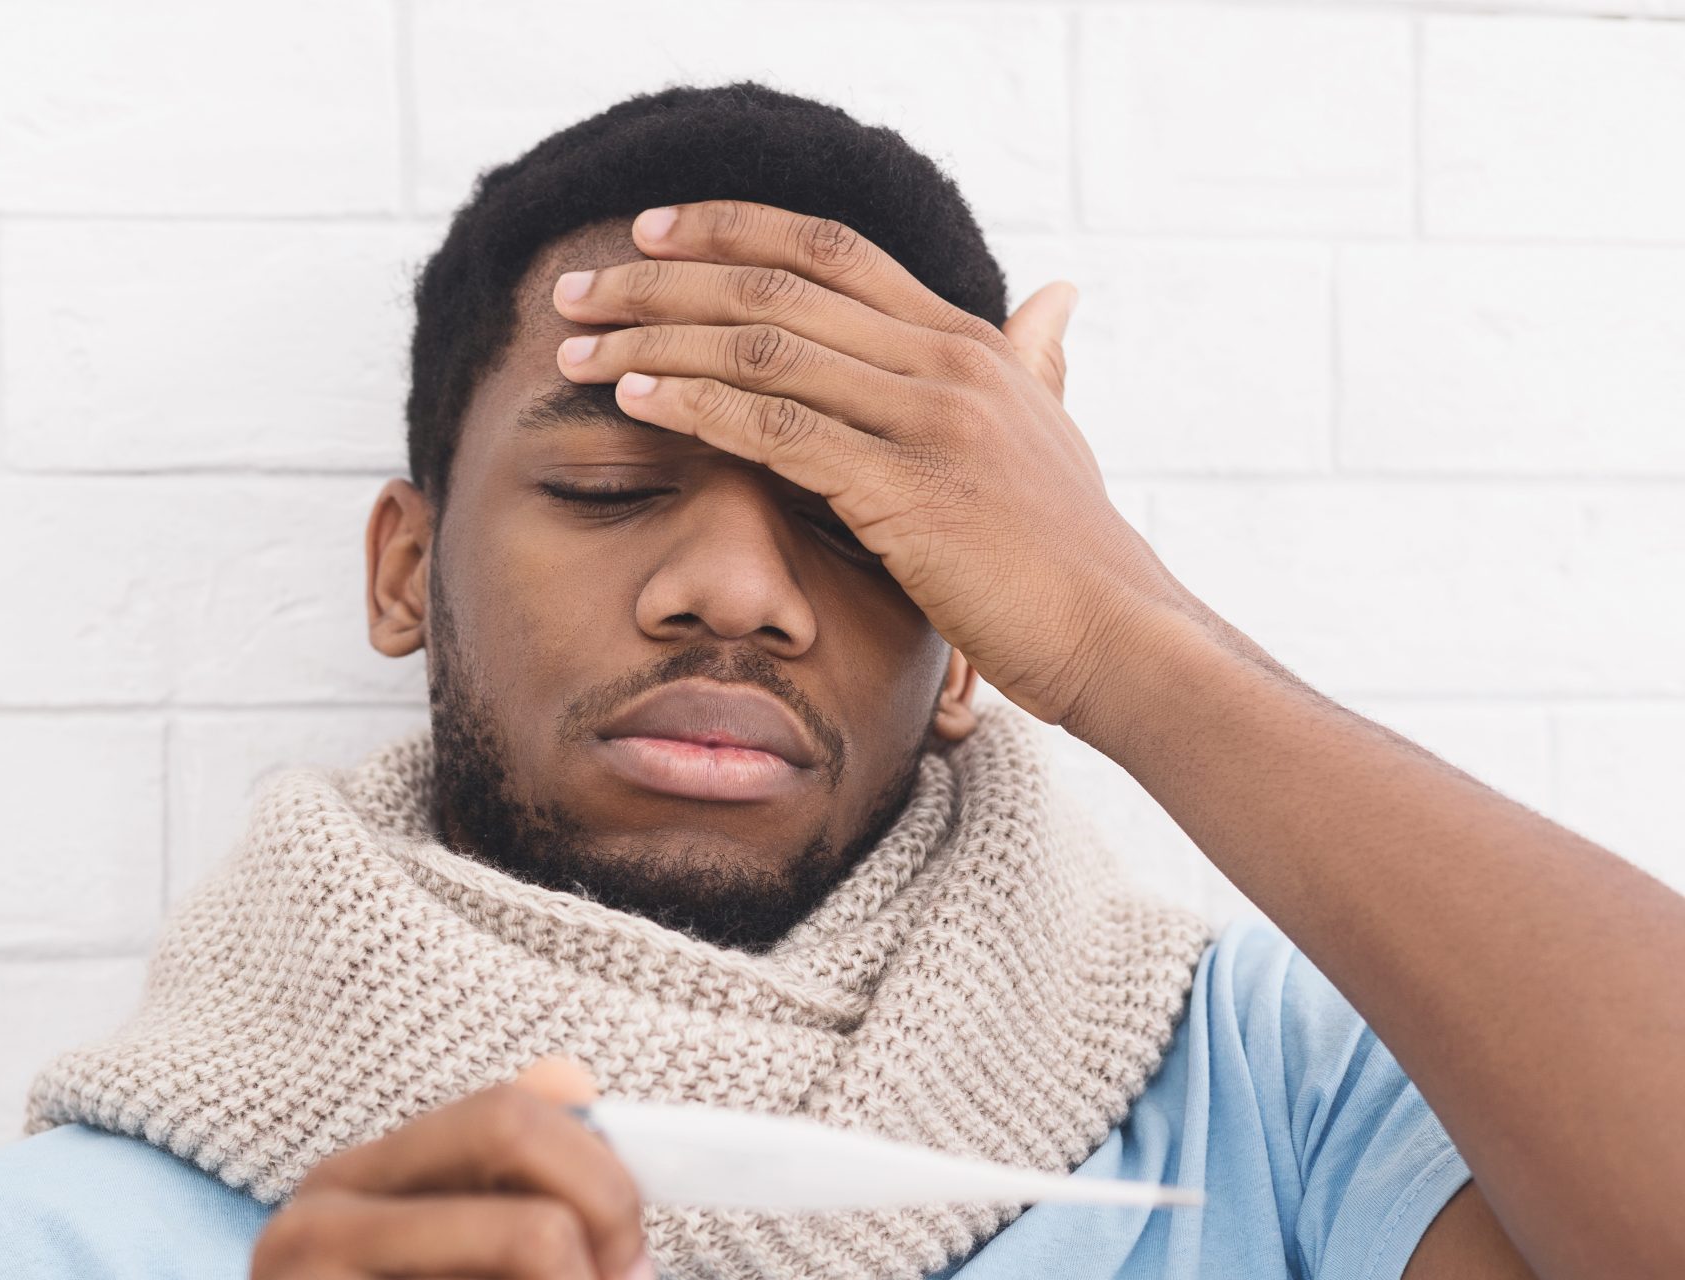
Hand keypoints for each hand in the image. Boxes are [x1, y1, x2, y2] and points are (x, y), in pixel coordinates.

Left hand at [549, 198, 1200, 731]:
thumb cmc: (1070, 552)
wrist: (1118, 633)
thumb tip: (1055, 296)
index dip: (732, 230)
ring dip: (654, 342)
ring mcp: (928, 420)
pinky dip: (696, 408)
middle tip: (579, 287)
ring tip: (577, 347)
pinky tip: (634, 402)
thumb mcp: (1051, 433)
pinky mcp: (905, 488)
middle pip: (776, 287)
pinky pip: (777, 429)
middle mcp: (945, 361)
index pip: (829, 250)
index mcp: (967, 340)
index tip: (653, 230)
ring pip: (762, 349)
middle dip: (662, 281)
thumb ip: (1034, 362)